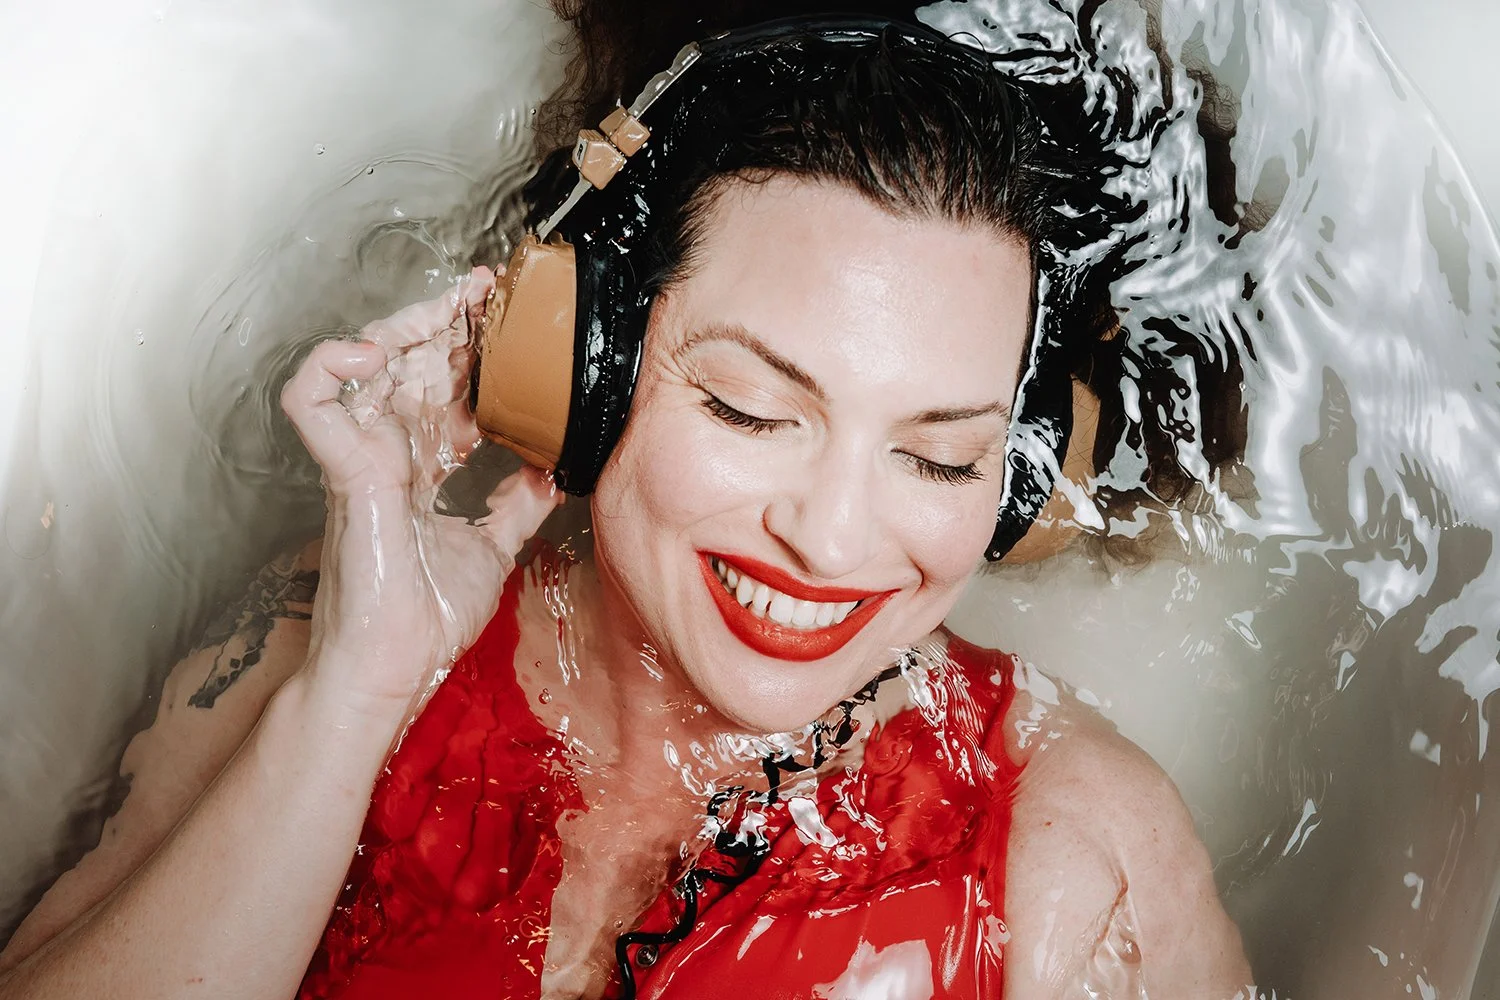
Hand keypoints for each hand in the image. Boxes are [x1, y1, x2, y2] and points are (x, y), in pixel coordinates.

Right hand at [280, 266, 561, 720]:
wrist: (396, 666)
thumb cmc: (427, 619)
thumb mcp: (493, 551)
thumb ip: (514, 508)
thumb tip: (546, 474)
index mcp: (419, 466)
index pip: (441, 388)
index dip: (468, 349)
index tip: (503, 316)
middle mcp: (388, 453)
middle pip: (409, 365)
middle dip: (444, 319)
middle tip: (485, 290)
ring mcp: (362, 459)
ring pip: (362, 367)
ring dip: (401, 326)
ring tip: (440, 309)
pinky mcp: (344, 472)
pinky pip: (311, 403)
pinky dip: (327, 367)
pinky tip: (367, 352)